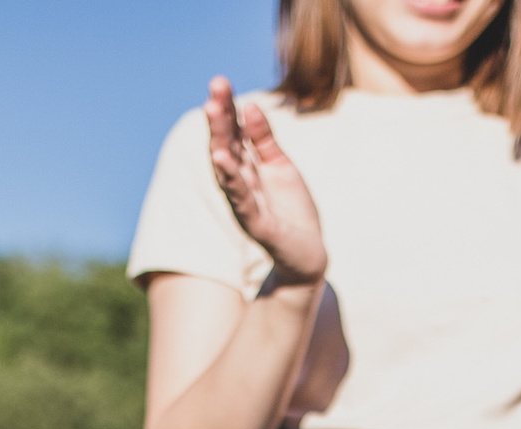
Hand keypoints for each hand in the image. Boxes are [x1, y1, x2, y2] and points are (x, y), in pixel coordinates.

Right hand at [206, 76, 326, 285]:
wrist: (307, 255)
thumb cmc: (292, 211)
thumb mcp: (280, 166)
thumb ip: (264, 139)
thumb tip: (250, 106)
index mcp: (247, 167)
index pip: (233, 132)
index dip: (227, 107)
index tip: (220, 81)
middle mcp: (239, 183)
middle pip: (226, 144)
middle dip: (220, 116)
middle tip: (215, 86)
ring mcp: (244, 203)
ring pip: (227, 168)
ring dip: (219, 140)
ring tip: (213, 112)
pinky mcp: (256, 223)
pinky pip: (240, 198)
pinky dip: (230, 179)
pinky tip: (222, 158)